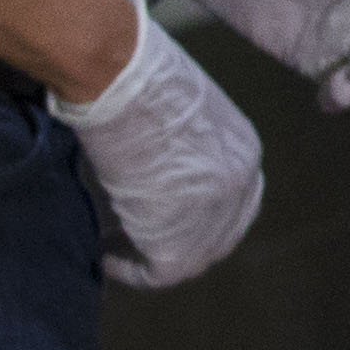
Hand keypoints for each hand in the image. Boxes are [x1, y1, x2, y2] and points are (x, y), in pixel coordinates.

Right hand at [46, 0, 265, 288]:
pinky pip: (159, 272)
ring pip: (191, 255)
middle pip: (220, 233)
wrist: (118, 78)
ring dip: (154, 254)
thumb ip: (178, 145)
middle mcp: (241, 184)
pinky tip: (106, 257)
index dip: (202, 213)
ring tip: (115, 246)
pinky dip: (131, 271)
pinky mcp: (180, 241)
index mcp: (243, 150)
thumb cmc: (134, 77)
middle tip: (139, 241)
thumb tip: (148, 164)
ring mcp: (214, 215)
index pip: (235, 197)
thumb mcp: (174, 113)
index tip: (164, 215)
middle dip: (183, 241)